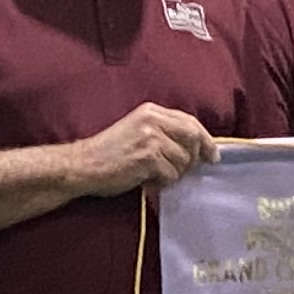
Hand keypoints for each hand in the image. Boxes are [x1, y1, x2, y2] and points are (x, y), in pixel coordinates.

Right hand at [68, 102, 215, 196]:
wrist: (81, 166)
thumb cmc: (107, 154)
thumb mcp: (136, 132)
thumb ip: (163, 134)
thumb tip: (195, 150)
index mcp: (151, 111)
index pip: (190, 121)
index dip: (205, 139)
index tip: (212, 155)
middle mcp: (153, 120)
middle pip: (193, 138)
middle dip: (194, 158)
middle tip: (186, 172)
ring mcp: (151, 138)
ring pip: (183, 160)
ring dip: (173, 174)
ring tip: (154, 176)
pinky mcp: (148, 157)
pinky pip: (171, 174)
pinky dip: (162, 182)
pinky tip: (146, 181)